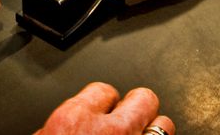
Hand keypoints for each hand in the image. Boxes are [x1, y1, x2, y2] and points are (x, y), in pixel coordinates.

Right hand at [35, 82, 174, 134]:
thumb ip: (55, 128)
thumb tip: (56, 128)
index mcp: (73, 120)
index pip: (102, 89)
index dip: (103, 99)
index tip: (102, 106)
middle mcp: (109, 131)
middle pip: (143, 98)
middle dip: (137, 106)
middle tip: (130, 116)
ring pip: (164, 125)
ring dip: (153, 128)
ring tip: (144, 132)